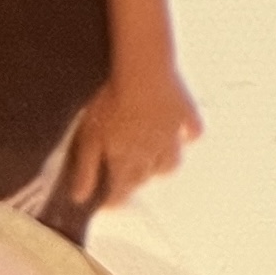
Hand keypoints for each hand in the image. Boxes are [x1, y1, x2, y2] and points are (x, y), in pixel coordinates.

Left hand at [62, 63, 201, 209]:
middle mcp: (151, 153)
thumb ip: (85, 169)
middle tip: (129, 176)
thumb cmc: (111, 102)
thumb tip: (79, 199)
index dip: (114, 199)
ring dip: (164, 164)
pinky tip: (185, 134)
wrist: (145, 71)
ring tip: (157, 157)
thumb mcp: (90, 137)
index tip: (107, 203)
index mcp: (126, 160)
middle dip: (136, 181)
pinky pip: (195, 132)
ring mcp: (172, 134)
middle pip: (146, 177)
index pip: (121, 191)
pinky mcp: (188, 114)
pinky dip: (190, 136)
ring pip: (173, 162)